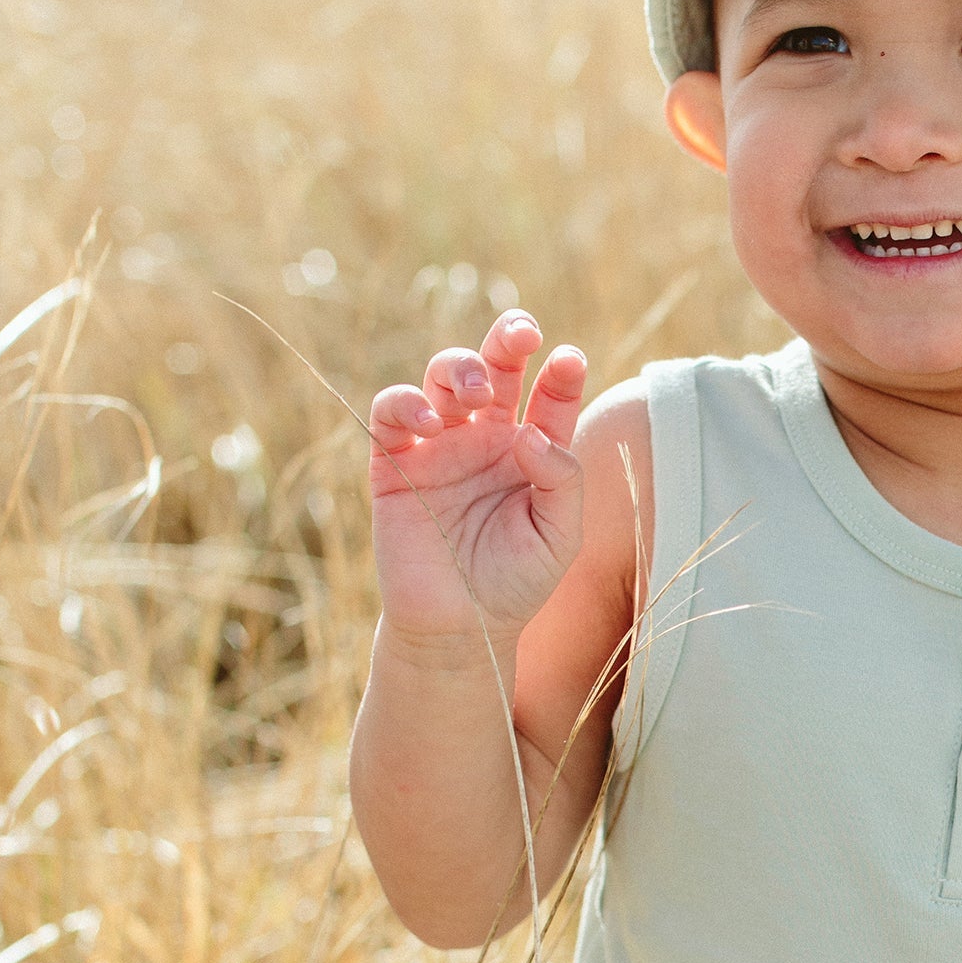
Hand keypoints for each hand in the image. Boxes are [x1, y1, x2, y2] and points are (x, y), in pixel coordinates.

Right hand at [367, 311, 588, 645]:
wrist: (460, 629)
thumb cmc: (516, 583)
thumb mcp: (559, 536)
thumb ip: (561, 481)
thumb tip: (531, 432)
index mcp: (531, 450)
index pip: (550, 397)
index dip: (561, 374)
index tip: (569, 361)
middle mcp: (486, 439)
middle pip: (495, 368)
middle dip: (507, 340)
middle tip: (522, 333)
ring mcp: (440, 446)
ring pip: (443, 378)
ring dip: (459, 367)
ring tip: (475, 392)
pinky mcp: (395, 463)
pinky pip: (392, 413)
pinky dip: (404, 402)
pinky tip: (427, 418)